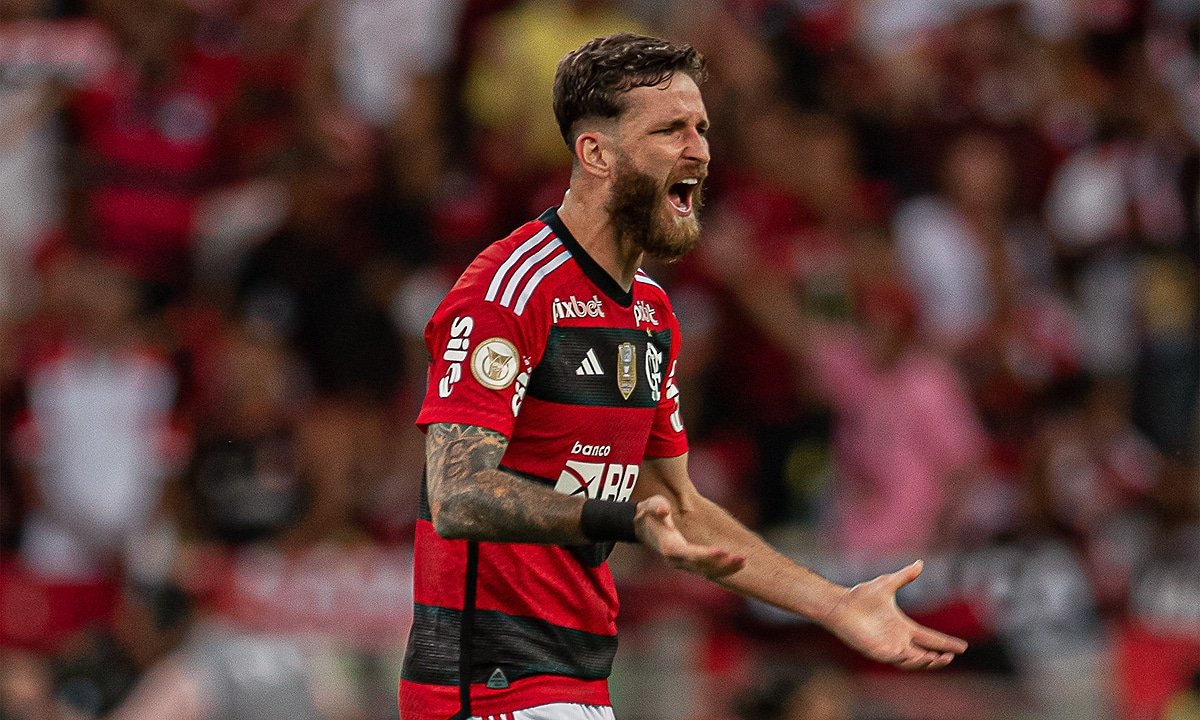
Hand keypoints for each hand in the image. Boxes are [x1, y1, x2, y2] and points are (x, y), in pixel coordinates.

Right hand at [635, 495, 744, 578]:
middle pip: (702, 567)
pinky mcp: (692, 564)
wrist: (645, 528)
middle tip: (741, 558)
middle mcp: (677, 560)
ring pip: (708, 572)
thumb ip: (656, 506)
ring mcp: (685, 565)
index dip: (705, 555)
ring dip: (727, 569)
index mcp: (669, 547)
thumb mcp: (649, 505)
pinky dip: (725, 570)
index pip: (689, 554)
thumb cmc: (649, 514)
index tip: (722, 551)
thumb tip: (664, 509)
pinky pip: (710, 571)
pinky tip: (740, 564)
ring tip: (744, 561)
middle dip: (722, 564)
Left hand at [822, 560, 967, 669]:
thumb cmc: (861, 595)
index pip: (930, 638)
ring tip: (938, 658)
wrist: (841, 603)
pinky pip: (895, 660)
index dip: (946, 643)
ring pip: (912, 661)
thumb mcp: (888, 584)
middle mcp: (898, 640)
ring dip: (925, 662)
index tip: (963, 648)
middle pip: (924, 654)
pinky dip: (906, 659)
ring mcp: (888, 647)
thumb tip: (920, 563)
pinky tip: (916, 656)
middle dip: (939, 658)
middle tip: (951, 656)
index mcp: (904, 627)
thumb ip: (905, 576)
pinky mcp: (876, 651)